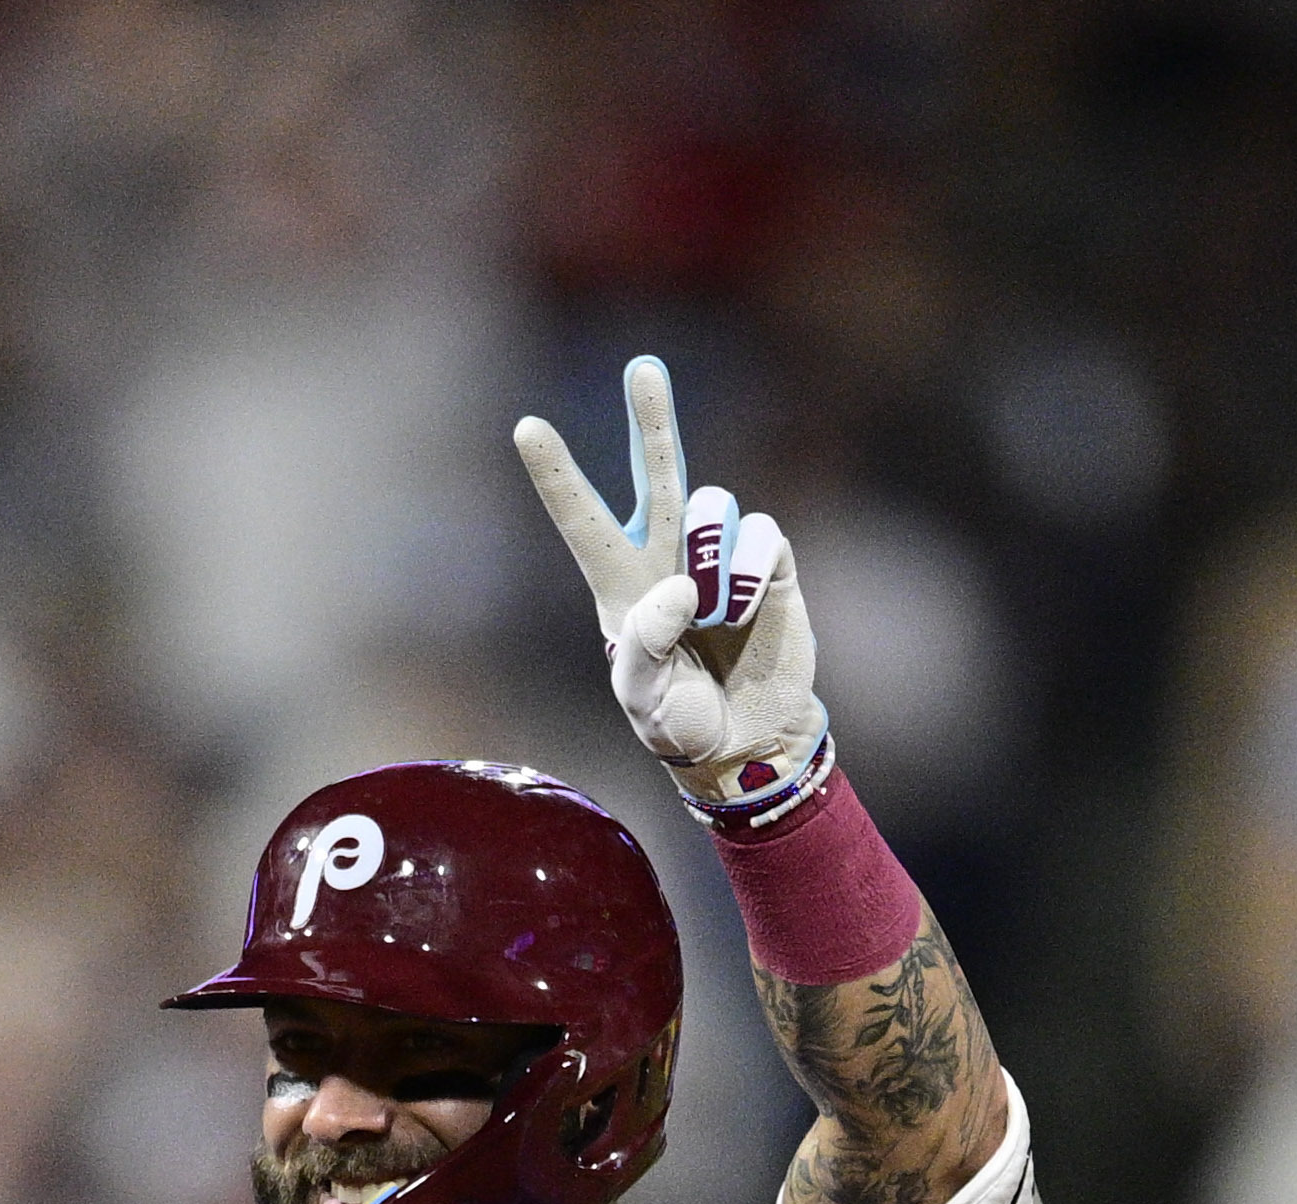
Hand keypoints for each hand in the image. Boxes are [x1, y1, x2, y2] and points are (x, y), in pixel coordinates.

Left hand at [512, 356, 828, 824]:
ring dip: (709, 554)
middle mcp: (667, 556)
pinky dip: (749, 567)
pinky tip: (745, 605)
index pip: (583, 521)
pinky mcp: (770, 563)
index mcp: (620, 585)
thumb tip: (678, 586)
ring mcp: (719, 555)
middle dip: (652, 419)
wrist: (748, 743)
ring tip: (714, 612)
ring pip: (712, 503)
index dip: (557, 475)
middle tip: (642, 368)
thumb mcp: (644, 702)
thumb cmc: (681, 723)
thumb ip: (646, 648)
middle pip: (657, 471)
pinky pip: (762, 532)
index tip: (527, 427)